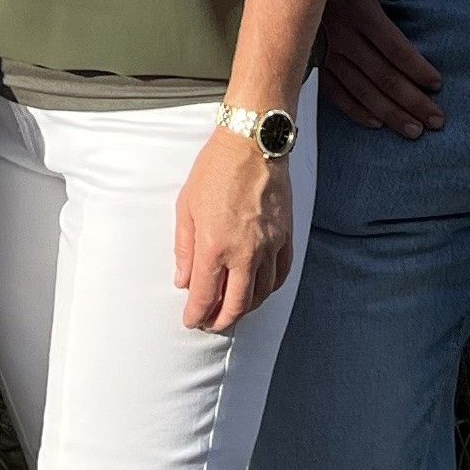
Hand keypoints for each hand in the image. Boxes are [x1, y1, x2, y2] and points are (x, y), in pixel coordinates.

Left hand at [175, 129, 294, 331]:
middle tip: (212, 324)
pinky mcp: (286, 237)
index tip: (192, 321)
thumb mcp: (186, 207)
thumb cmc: (215, 170)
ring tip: (233, 311)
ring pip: (261, 293)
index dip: (197, 314)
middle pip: (236, 304)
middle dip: (222, 320)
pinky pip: (281, 274)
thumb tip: (184, 280)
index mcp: (214, 246)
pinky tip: (260, 290)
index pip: (205, 295)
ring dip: (246, 308)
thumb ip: (184, 248)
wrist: (253, 145)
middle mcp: (244, 252)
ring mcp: (269, 246)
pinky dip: (270, 289)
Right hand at [319, 0, 442, 136]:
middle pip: (383, 76)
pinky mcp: (314, 60)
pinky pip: (334, 92)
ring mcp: (327, 52)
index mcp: (359, 11)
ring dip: (389, 113)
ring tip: (413, 130)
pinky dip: (354, 110)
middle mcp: (343, 36)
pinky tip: (375, 123)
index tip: (436, 84)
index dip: (417, 69)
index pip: (395, 49)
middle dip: (412, 101)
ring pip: (362, 90)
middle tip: (435, 120)